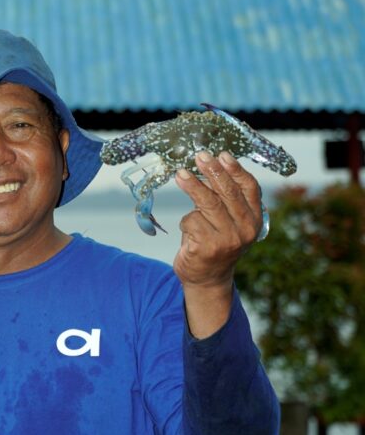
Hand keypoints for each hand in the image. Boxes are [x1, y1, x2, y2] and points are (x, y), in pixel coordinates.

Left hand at [173, 151, 263, 337]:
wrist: (207, 279)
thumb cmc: (217, 244)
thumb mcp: (230, 222)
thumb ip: (225, 200)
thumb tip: (209, 166)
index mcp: (255, 220)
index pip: (249, 188)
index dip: (235, 170)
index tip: (222, 154)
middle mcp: (245, 230)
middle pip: (227, 193)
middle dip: (212, 171)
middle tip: (199, 157)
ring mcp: (227, 240)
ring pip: (207, 204)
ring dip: (192, 186)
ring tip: (180, 175)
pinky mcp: (207, 248)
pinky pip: (191, 221)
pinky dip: (186, 222)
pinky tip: (189, 232)